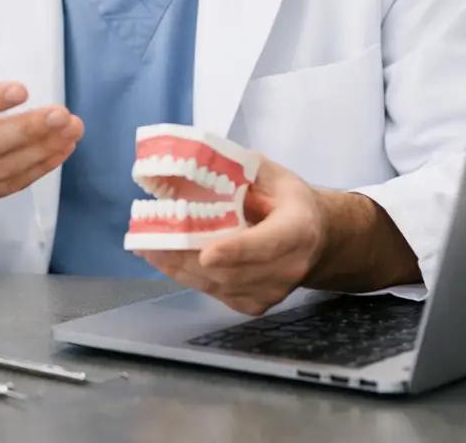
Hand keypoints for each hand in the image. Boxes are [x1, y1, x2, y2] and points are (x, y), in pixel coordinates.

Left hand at [136, 157, 326, 315]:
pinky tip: (166, 260)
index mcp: (298, 229)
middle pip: (234, 272)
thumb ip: (234, 168)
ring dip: (180, 269)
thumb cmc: (287, 199)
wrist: (317, 237)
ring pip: (220, 286)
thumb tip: (186, 161)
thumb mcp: (268, 174)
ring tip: (148, 249)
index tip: (206, 253)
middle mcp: (290, 267)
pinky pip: (217, 293)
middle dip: (189, 259)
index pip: (267, 244)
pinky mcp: (256, 305)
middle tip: (151, 243)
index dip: (236, 251)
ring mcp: (273, 292)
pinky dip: (188, 276)